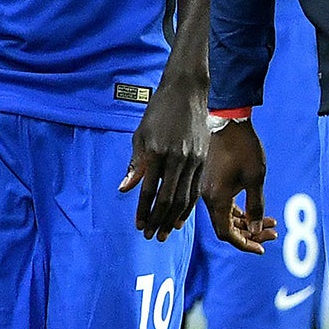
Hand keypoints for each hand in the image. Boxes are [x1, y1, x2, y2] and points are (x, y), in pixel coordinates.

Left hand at [121, 73, 206, 241]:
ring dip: (174, 218)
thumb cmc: (159, 112)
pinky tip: (182, 217)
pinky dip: (189, 205)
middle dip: (158, 221)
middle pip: (168, 199)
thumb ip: (135, 164)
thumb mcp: (141, 135)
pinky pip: (196, 187)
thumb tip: (125, 189)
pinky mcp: (203, 157)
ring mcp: (193, 158)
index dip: (143, 212)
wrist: (186, 91)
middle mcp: (177, 158)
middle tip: (151, 236)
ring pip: (184, 196)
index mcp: (157, 153)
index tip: (139, 226)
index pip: (148, 191)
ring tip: (166, 233)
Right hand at [201, 121, 277, 255]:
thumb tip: (256, 230)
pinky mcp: (212, 182)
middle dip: (250, 233)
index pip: (226, 233)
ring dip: (247, 222)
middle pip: (227, 227)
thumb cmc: (243, 148)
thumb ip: (256, 206)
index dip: (244, 244)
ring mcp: (208, 190)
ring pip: (227, 216)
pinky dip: (240, 211)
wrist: (229, 121)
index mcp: (216, 199)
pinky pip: (225, 204)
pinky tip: (255, 211)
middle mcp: (208, 198)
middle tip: (273, 233)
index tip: (262, 248)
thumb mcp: (256, 178)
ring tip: (271, 223)